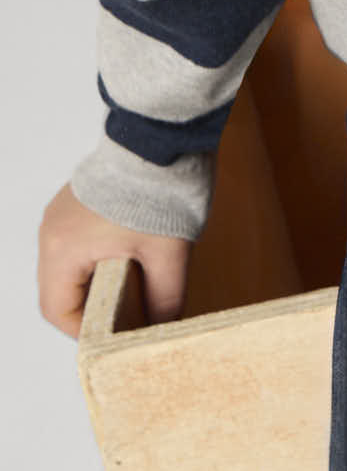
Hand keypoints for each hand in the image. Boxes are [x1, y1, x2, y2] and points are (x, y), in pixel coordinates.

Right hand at [38, 183, 191, 338]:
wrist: (165, 131)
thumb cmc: (161, 190)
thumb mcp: (169, 254)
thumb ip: (166, 298)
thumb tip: (166, 327)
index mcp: (64, 248)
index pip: (58, 310)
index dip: (84, 332)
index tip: (115, 338)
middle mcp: (53, 231)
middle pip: (59, 290)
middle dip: (91, 309)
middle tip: (125, 319)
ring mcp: (62, 213)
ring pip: (68, 266)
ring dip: (94, 282)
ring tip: (130, 290)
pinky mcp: (77, 200)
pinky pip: (76, 243)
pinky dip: (96, 258)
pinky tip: (127, 259)